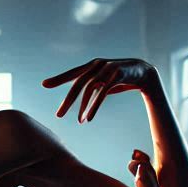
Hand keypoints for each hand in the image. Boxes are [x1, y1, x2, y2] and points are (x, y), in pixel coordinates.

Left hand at [41, 58, 157, 122]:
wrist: (143, 72)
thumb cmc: (119, 77)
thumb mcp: (102, 81)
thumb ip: (90, 86)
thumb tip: (79, 98)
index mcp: (91, 66)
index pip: (72, 74)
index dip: (58, 79)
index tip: (44, 84)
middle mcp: (97, 65)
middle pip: (78, 84)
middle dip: (68, 100)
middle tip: (58, 115)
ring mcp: (107, 69)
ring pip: (90, 88)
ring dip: (83, 107)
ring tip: (78, 121)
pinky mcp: (117, 75)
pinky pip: (103, 92)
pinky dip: (94, 105)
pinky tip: (89, 117)